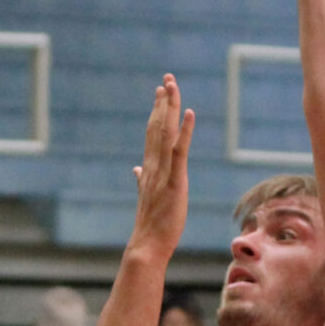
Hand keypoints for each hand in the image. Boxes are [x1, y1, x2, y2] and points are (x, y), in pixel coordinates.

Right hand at [129, 75, 193, 254]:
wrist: (147, 245)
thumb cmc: (151, 225)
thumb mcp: (147, 197)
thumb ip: (141, 180)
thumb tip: (135, 170)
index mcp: (149, 169)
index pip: (152, 134)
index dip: (157, 112)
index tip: (160, 93)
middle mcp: (153, 166)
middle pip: (158, 127)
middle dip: (163, 103)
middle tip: (167, 80)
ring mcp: (163, 172)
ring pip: (166, 133)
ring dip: (169, 108)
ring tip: (172, 86)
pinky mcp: (174, 181)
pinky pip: (179, 151)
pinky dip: (184, 131)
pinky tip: (189, 113)